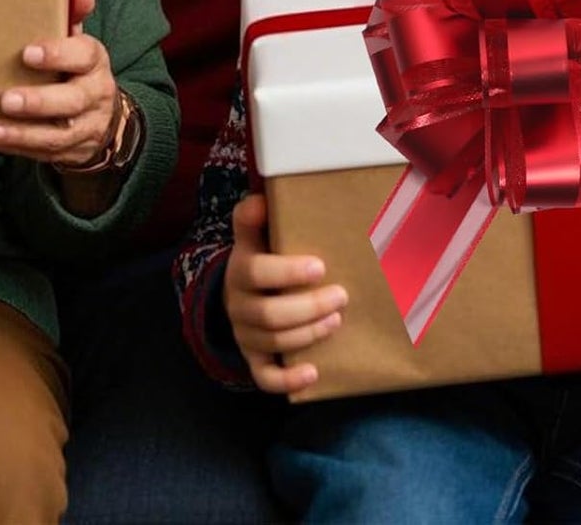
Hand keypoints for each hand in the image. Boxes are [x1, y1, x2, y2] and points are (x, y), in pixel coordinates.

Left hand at [0, 0, 120, 166]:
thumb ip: (72, 13)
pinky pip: (44, 153)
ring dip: (24, 132)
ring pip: (59, 134)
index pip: (85, 56)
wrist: (101, 118)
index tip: (28, 52)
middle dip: (40, 101)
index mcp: (94, 63)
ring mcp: (84, 126)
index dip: (59, 54)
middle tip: (7, 98)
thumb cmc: (75, 70)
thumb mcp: (76, 42)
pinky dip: (17, 147)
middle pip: (73, 100)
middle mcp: (95, 95)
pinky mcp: (69, 151)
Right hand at [224, 193, 347, 394]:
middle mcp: (238, 304)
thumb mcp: (254, 233)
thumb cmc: (262, 255)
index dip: (287, 272)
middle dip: (308, 307)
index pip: (256, 272)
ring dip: (308, 334)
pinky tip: (314, 373)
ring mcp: (245, 334)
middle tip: (341, 296)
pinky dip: (288, 379)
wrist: (240, 291)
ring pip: (272, 343)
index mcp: (240, 269)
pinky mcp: (253, 357)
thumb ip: (254, 216)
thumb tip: (259, 201)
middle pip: (268, 314)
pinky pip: (264, 377)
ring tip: (337, 321)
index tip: (320, 266)